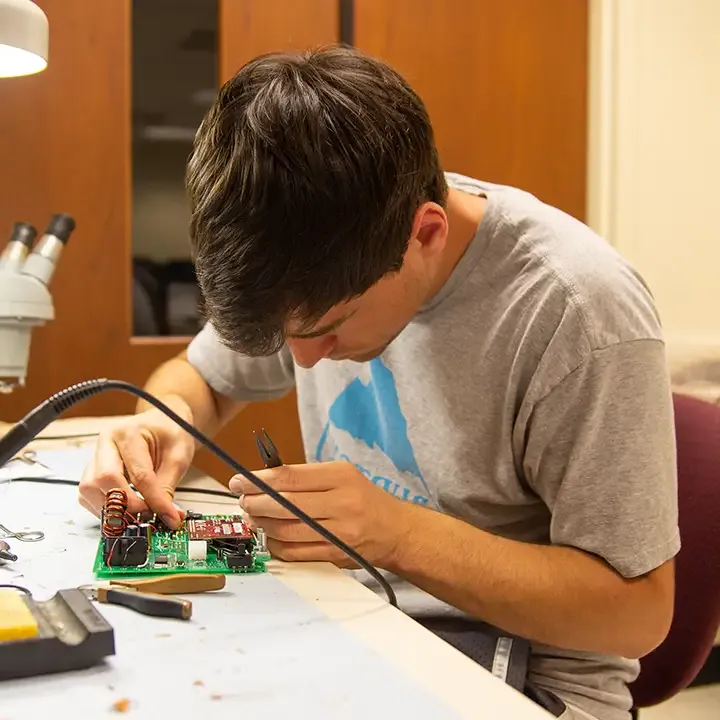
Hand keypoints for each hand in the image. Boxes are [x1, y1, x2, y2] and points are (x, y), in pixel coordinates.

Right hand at [78, 406, 194, 528]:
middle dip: (125, 504)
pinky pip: (88, 494)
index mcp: (129, 433)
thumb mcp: (178, 456)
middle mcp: (106, 442)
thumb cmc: (170, 432)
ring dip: (111, 507)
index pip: (138, 474)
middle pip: (102, 480)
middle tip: (148, 516)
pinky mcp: (93, 469)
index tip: (169, 517)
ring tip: (136, 514)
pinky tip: (123, 509)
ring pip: (89, 489)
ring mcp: (96, 455)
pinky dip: (104, 506)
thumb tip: (165, 517)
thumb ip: (167, 487)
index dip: (153, 500)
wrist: (163, 421)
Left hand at [230, 461, 408, 568]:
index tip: (239, 481)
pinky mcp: (335, 555)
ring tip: (253, 517)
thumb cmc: (364, 499)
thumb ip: (307, 477)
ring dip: (262, 525)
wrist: (395, 530)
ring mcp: (339, 532)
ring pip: (286, 530)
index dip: (259, 480)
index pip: (290, 476)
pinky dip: (276, 545)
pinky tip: (270, 537)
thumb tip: (263, 481)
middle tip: (242, 500)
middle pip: (285, 503)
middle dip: (255, 502)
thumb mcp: (342, 476)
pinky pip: (295, 552)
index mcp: (341, 477)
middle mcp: (341, 503)